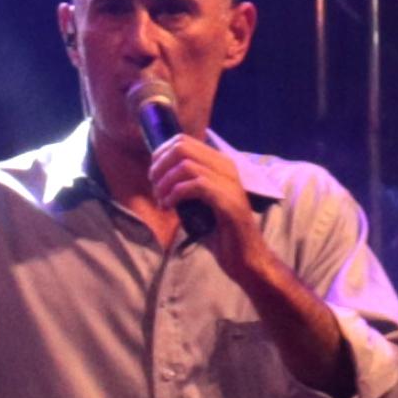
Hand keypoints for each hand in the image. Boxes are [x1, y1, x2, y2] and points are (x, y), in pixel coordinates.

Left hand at [146, 130, 259, 257]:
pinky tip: (169, 207)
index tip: (153, 176)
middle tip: (155, 188)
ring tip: (161, 201)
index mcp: (220, 164)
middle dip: (160, 166)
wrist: (244, 256)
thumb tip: (157, 176)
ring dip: (165, 183)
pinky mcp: (226, 199)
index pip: (183, 140)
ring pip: (185, 165)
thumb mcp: (198, 201)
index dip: (160, 154)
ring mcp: (228, 182)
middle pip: (181, 147)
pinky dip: (175, 194)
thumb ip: (184, 185)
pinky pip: (195, 185)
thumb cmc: (219, 231)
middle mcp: (226, 167)